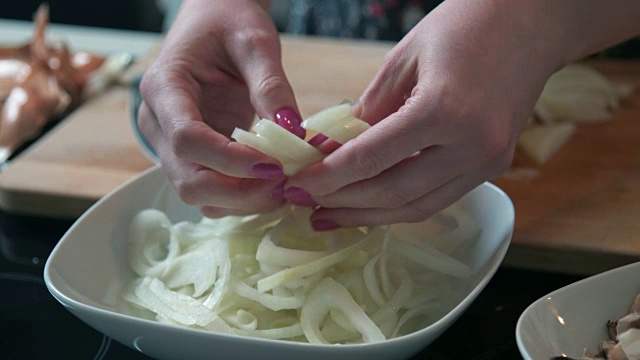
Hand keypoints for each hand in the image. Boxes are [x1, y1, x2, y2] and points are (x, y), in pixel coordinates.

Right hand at [138, 0, 299, 216]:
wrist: (214, 22)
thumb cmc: (228, 23)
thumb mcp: (254, 41)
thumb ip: (271, 84)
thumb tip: (293, 132)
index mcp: (164, 87)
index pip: (188, 139)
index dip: (231, 161)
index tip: (276, 166)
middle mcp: (158, 122)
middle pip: (188, 179)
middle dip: (239, 191)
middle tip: (286, 183)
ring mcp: (169, 143)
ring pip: (197, 193)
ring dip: (241, 201)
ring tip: (284, 187)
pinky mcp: (190, 155)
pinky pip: (209, 191)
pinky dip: (239, 198)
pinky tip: (271, 187)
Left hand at [285, 0, 563, 228]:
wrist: (532, 22)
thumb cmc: (464, 26)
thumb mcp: (404, 59)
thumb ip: (370, 109)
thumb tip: (336, 149)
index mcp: (443, 110)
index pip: (370, 158)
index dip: (328, 178)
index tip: (296, 187)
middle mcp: (470, 146)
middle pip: (392, 193)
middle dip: (343, 203)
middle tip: (305, 204)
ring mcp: (488, 162)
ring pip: (418, 207)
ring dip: (370, 216)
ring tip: (331, 217)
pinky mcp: (494, 167)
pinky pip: (440, 198)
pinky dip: (401, 206)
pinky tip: (372, 207)